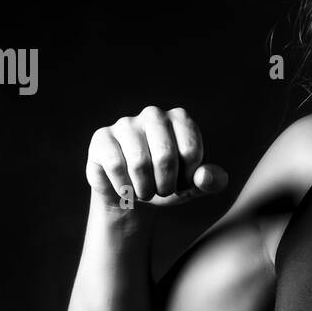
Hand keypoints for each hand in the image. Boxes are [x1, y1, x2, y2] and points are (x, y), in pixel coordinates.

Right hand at [86, 106, 228, 207]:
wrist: (132, 196)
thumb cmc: (167, 184)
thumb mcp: (193, 186)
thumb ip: (210, 181)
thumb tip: (206, 178)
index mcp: (180, 119)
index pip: (191, 152)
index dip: (188, 178)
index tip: (182, 183)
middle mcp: (153, 114)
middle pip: (165, 155)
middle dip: (166, 185)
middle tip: (163, 192)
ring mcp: (125, 123)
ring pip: (139, 163)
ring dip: (145, 189)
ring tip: (145, 192)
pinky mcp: (102, 138)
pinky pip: (115, 166)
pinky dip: (125, 188)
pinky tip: (126, 189)